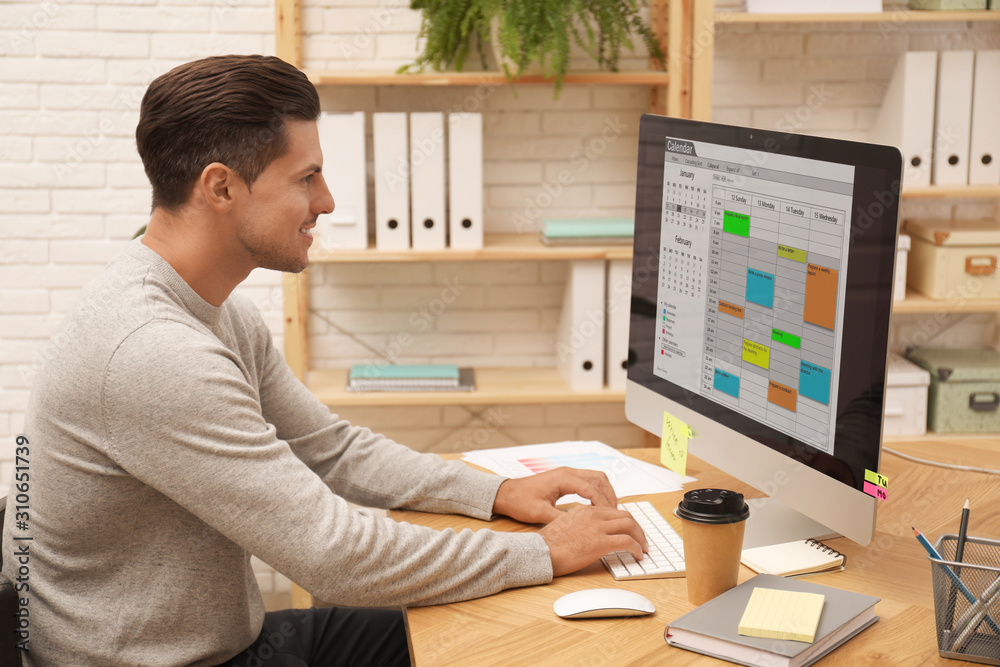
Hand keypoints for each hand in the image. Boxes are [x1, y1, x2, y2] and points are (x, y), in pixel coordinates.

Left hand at [492, 467, 617, 523]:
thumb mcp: (540, 513)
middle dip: (610, 495)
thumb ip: (561, 519)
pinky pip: (588, 481)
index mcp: (563, 478)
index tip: (612, 517)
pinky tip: (597, 506)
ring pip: (596, 478)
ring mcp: (567, 473)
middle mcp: (567, 472)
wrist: (506, 493)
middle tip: (616, 513)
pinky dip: (597, 491)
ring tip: (610, 510)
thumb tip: (579, 528)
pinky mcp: (565, 478)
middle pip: (599, 478)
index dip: (603, 503)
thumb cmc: (520, 501)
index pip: (591, 489)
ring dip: (605, 492)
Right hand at [538, 505, 647, 576]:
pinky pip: (627, 542)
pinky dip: (636, 548)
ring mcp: (597, 527)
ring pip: (630, 526)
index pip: (612, 511)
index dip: (625, 522)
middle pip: (625, 516)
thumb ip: (579, 524)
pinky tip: (637, 555)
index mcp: (584, 510)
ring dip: (640, 537)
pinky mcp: (601, 542)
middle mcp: (593, 515)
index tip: (629, 531)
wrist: (541, 552)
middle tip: (641, 539)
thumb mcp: (564, 525)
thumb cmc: (548, 545)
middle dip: (637, 528)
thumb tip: (589, 534)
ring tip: (643, 548)